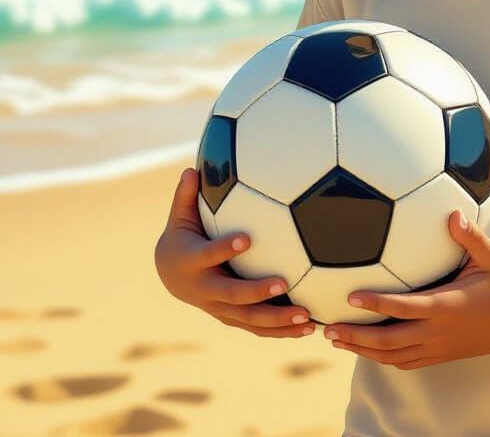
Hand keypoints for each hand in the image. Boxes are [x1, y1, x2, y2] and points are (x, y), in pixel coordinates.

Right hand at [153, 167, 313, 338]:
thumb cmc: (183, 236)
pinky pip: (257, 328)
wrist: (170, 276)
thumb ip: (186, 196)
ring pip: (248, 319)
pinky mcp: (233, 317)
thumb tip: (191, 169)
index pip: (208, 255)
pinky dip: (281, 330)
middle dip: (256, 292)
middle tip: (283, 283)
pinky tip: (309, 328)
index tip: (246, 239)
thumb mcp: (180, 217)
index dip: (224, 249)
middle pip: (231, 295)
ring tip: (307, 317)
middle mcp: (204, 290)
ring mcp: (219, 308)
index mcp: (192, 262)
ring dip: (277, 320)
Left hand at [323, 209, 489, 368]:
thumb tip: (453, 213)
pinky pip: (406, 362)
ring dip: (362, 350)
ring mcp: (439, 348)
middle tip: (327, 327)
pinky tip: (369, 349)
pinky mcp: (442, 356)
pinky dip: (383, 358)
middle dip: (355, 337)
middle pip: (387, 341)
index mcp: (446, 306)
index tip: (349, 297)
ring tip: (338, 340)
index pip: (402, 308)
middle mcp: (438, 332)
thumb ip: (470, 237)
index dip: (375, 303)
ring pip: (392, 356)